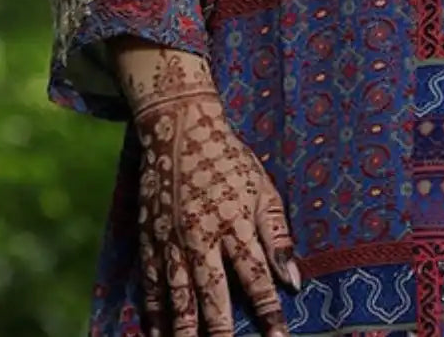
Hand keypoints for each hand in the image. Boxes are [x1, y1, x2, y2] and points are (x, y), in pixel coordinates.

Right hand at [114, 42, 298, 336]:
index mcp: (235, 223)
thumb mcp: (262, 188)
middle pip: (212, 298)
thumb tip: (294, 280)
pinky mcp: (150, 238)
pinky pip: (152, 284)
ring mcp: (172, 240)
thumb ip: (277, 235)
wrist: (178, 128)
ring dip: (186, 332)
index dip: (268, 313)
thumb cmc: (229, 158)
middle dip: (221, 334)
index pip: (256, 279)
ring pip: (178, 299)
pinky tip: (158, 334)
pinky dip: (155, 313)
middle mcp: (202, 237)